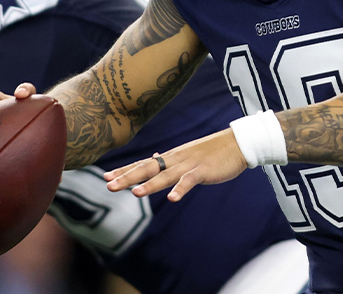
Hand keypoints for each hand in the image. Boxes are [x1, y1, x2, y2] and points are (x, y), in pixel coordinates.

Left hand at [103, 129, 246, 201]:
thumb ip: (168, 159)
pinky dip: (181, 189)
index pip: (143, 164)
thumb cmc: (212, 151)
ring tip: (135, 193)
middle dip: (128, 177)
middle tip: (108, 185)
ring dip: (150, 184)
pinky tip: (172, 198)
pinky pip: (190, 181)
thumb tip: (152, 158)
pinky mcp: (203, 170)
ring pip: (166, 175)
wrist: (237, 144)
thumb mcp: (186, 154)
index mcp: (171, 157)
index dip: (125, 170)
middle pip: (148, 168)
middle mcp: (175, 159)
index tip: (105, 177)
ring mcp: (189, 164)